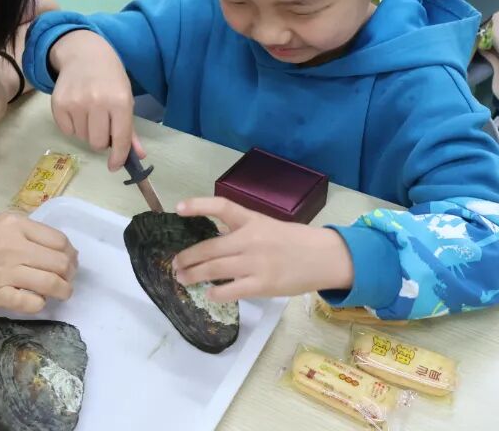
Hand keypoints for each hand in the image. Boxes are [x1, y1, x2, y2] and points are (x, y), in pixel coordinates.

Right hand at [0, 213, 77, 313]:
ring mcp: (5, 272)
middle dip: (70, 273)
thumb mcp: (0, 222)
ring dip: (63, 290)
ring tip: (62, 292)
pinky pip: (31, 303)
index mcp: (16, 225)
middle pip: (60, 263)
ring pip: (51, 283)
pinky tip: (38, 300)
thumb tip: (61, 249)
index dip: (70, 253)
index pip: (59, 241)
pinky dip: (41, 303)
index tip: (70, 261)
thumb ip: (28, 231)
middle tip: (68, 278)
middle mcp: (13, 246)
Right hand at [48, 31, 145, 170]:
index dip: (118, 157)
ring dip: (87, 131)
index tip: (114, 166)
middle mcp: (97, 102)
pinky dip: (73, 126)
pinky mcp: (58, 104)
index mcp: (119, 101)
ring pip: (82, 138)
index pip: (120, 138)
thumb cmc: (110, 77)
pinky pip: (67, 131)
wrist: (84, 53)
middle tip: (103, 126)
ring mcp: (75, 103)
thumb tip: (138, 156)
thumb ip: (129, 129)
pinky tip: (77, 110)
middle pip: (97, 143)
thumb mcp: (125, 97)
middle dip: (101, 140)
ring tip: (90, 113)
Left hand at [171, 197, 353, 302]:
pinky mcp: (262, 284)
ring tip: (183, 278)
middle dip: (188, 257)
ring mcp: (256, 263)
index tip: (178, 207)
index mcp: (252, 220)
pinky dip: (215, 293)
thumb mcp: (266, 226)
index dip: (198, 205)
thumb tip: (212, 246)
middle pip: (210, 247)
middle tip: (175, 264)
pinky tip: (208, 294)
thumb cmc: (292, 241)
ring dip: (194, 275)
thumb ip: (241, 231)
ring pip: (215, 270)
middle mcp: (251, 239)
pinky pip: (231, 290)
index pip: (222, 206)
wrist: (323, 257)